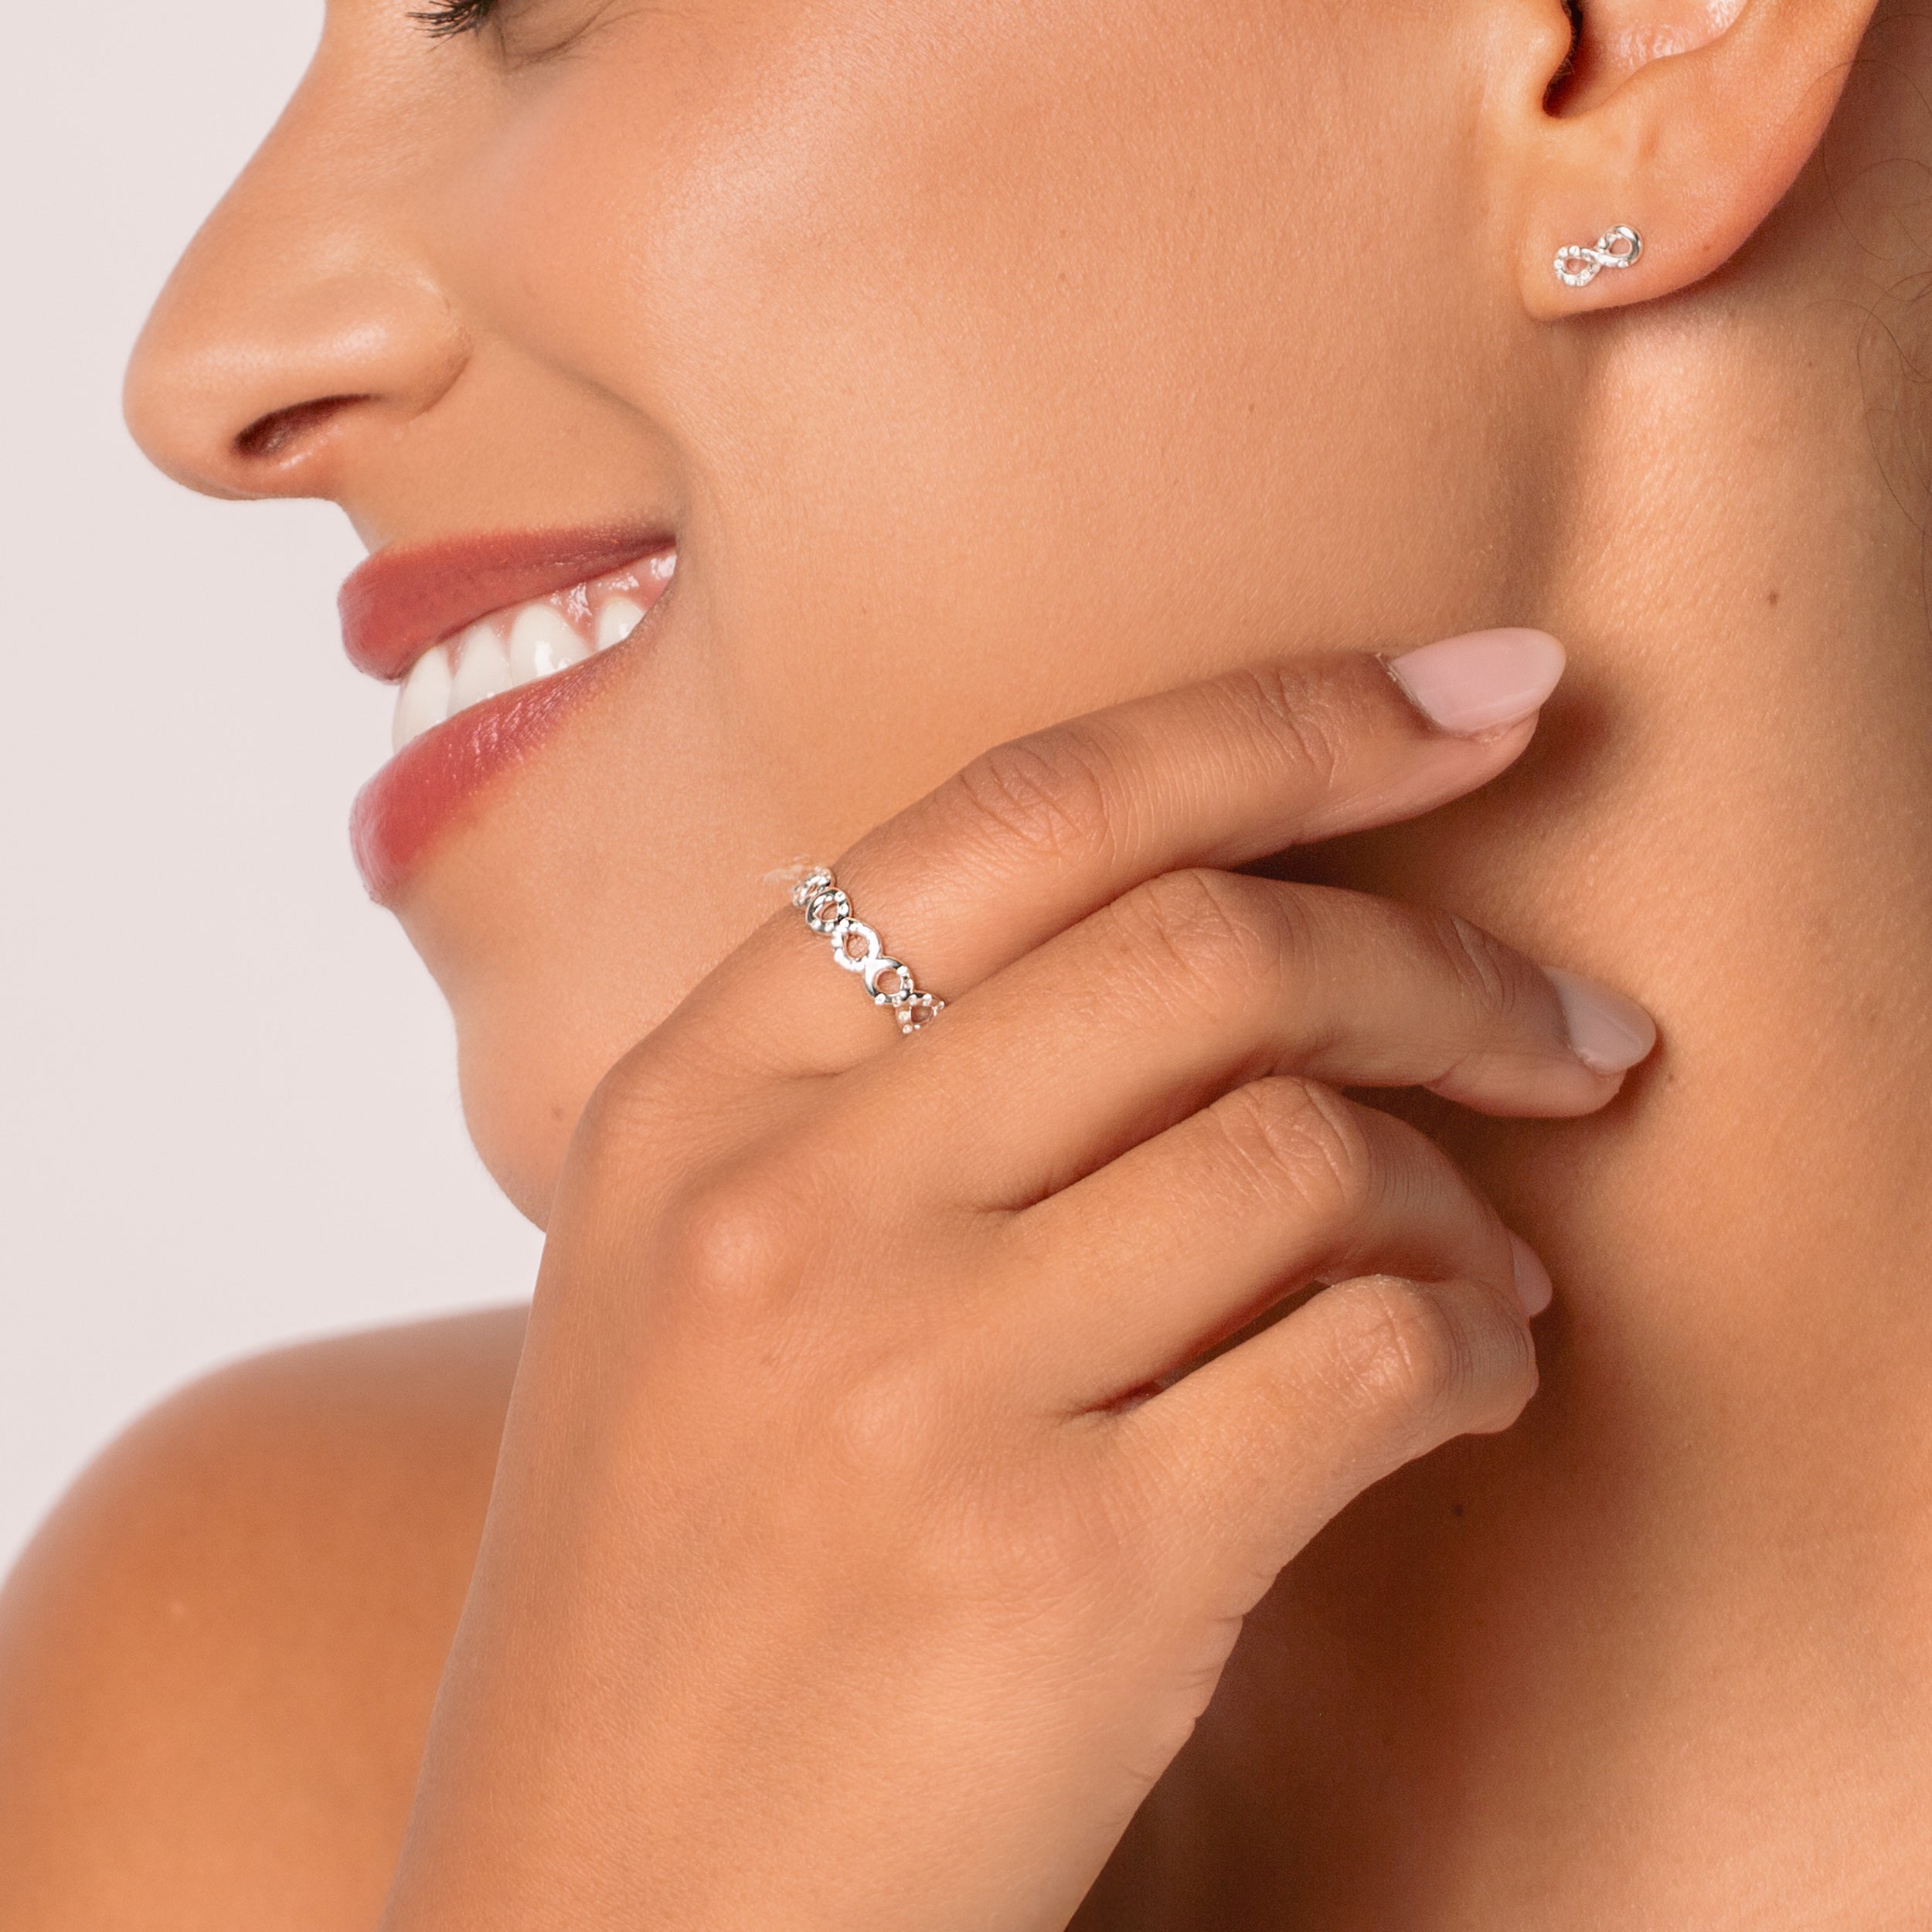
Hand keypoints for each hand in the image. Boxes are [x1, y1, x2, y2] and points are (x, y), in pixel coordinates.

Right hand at [381, 632, 1651, 1931]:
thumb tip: (1202, 952)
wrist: (609, 1922)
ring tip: (1488, 1261)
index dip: (1288, 720)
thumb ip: (884, 1095)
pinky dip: (1474, 1346)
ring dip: (1461, 1194)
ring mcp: (911, 1382)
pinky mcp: (1060, 1572)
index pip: (1030, 809)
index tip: (1481, 700)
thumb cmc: (679, 1587)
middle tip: (1575, 1029)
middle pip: (1208, 950)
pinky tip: (1467, 1381)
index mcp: (690, 1097)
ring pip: (1311, 1151)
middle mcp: (784, 1204)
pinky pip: (1369, 1356)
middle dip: (1446, 965)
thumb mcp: (692, 1278)